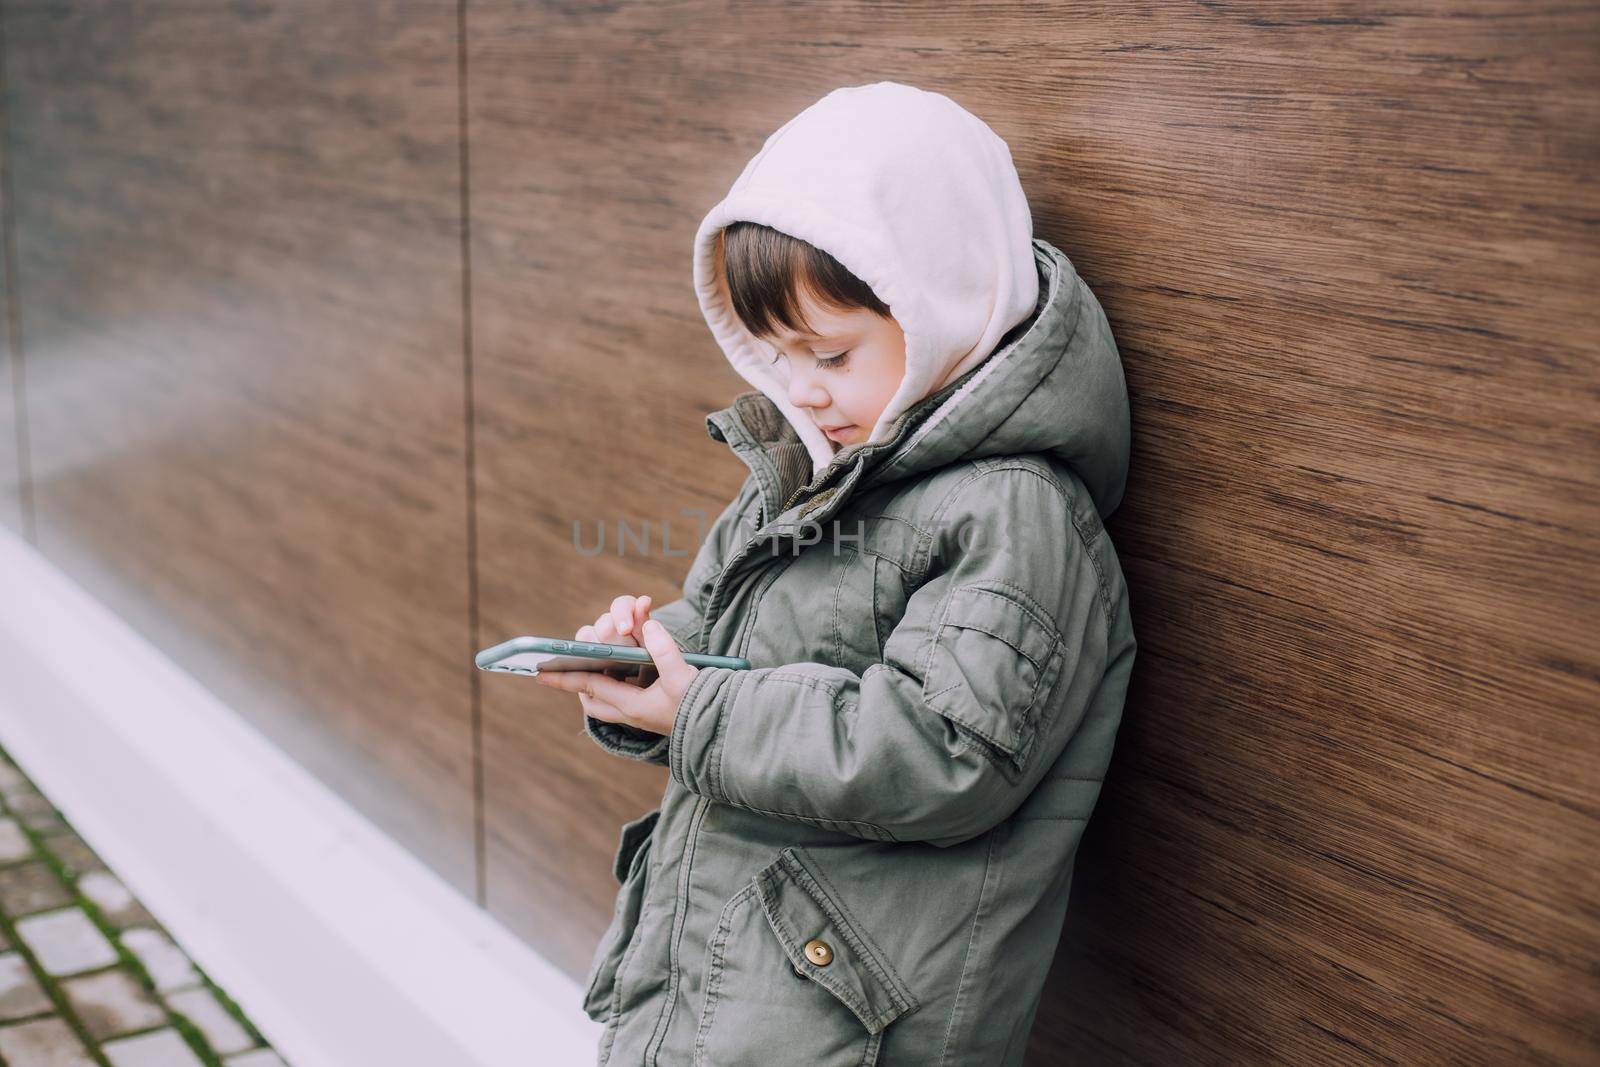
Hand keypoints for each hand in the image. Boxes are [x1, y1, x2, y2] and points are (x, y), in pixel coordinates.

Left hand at [534, 593, 699, 737]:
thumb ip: (665, 650)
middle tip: (566, 668)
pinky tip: (622, 670)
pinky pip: (623, 696)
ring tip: (591, 666)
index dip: (564, 678)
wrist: (722, 726)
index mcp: (633, 706)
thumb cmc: (702, 705)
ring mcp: (642, 711)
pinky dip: (616, 682)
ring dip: (597, 683)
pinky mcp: (652, 708)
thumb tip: (647, 625)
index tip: (539, 672)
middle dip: (577, 683)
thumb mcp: (684, 677)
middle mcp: (633, 711)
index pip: (590, 686)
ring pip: (606, 698)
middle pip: (593, 698)